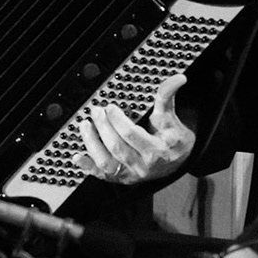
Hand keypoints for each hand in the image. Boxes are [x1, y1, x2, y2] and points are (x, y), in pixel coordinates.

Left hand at [74, 73, 194, 183]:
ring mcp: (132, 174)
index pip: (132, 135)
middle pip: (117, 147)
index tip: (110, 108)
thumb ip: (167, 96)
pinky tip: (77, 156)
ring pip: (106, 162)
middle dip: (103, 127)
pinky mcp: (123, 178)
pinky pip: (102, 175)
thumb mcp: (171, 117)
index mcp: (157, 149)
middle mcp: (144, 165)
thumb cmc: (173, 137)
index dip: (117, 120)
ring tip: (85, 125)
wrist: (180, 161)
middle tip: (96, 111)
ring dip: (92, 143)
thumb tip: (178, 78)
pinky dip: (88, 167)